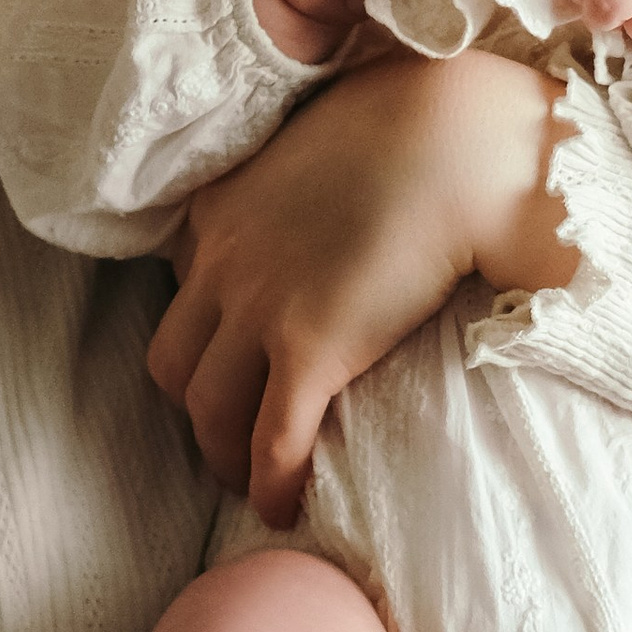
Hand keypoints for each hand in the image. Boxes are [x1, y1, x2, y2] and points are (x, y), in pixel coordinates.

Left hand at [148, 53, 571, 521]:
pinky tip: (286, 507)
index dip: (207, 333)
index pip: (183, 287)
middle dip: (197, 406)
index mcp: (223, 210)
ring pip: (207, 411)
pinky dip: (271, 482)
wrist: (457, 141)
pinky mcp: (308, 350)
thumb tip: (346, 205)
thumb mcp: (329, 141)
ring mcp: (259, 309)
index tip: (236, 357)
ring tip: (254, 482)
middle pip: (174, 360)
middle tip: (233, 435)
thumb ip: (310, 180)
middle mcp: (222, 262)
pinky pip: (273, 441)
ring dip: (224, 457)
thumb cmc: (420, 125)